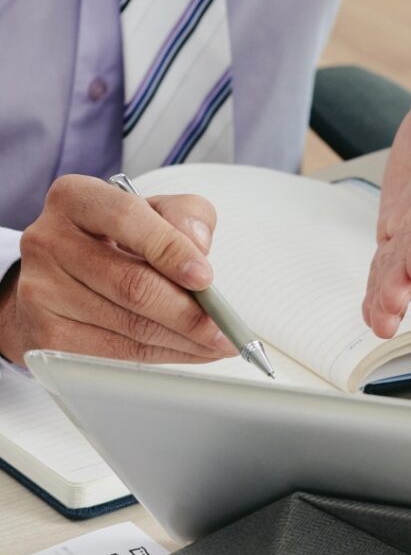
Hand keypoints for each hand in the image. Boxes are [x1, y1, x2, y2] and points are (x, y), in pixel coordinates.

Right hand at [0, 175, 235, 365]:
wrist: (63, 277)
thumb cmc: (120, 240)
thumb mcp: (156, 213)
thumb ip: (185, 216)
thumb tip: (198, 245)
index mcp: (76, 199)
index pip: (127, 219)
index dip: (171, 250)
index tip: (205, 278)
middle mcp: (49, 241)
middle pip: (132, 285)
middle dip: (189, 313)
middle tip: (225, 328)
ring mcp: (41, 291)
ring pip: (130, 326)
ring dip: (185, 341)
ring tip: (218, 343)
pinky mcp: (46, 335)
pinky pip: (119, 353)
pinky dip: (165, 355)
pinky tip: (192, 351)